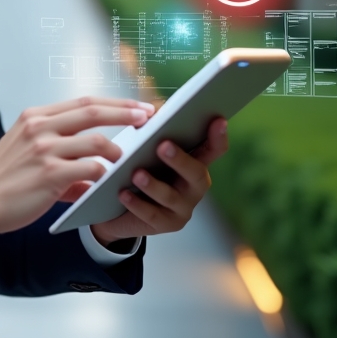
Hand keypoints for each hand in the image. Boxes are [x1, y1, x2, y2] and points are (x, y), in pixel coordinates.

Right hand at [0, 96, 154, 235]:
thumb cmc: (4, 179)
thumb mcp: (28, 151)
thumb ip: (61, 153)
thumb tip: (95, 169)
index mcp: (35, 116)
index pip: (83, 102)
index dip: (114, 103)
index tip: (135, 106)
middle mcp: (40, 127)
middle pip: (93, 111)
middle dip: (125, 112)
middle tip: (147, 116)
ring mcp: (45, 149)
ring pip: (97, 141)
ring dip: (117, 151)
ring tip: (125, 160)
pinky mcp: (50, 174)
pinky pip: (90, 169)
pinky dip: (103, 174)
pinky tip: (106, 182)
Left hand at [90, 117, 228, 245]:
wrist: (118, 207)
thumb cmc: (139, 168)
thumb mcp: (145, 149)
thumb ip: (153, 132)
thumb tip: (151, 112)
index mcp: (194, 163)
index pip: (212, 150)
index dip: (218, 137)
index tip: (218, 120)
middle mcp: (194, 187)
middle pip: (196, 173)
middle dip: (180, 159)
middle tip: (163, 145)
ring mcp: (182, 208)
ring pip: (171, 196)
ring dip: (153, 184)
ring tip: (137, 173)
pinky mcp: (165, 225)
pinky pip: (151, 214)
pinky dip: (136, 203)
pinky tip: (123, 193)